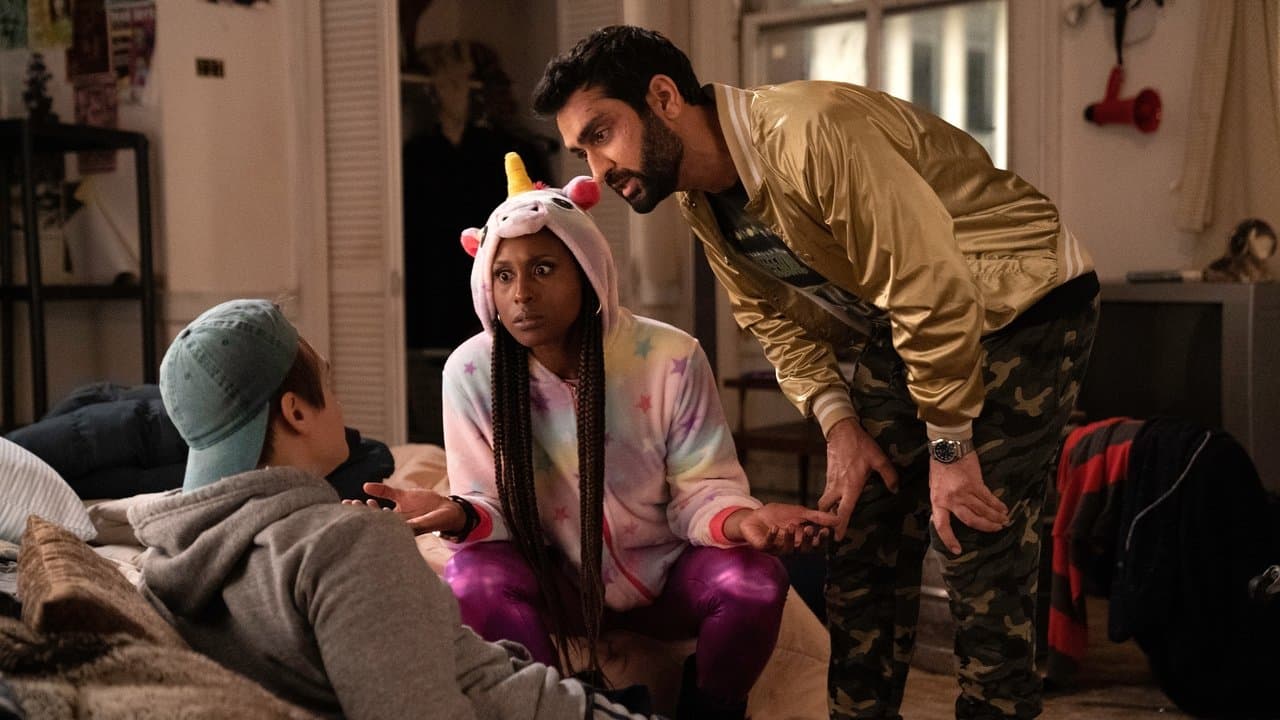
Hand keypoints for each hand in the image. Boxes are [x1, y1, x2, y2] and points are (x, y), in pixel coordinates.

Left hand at [356, 482, 465, 534]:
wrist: (447, 510)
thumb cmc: (438, 520)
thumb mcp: (425, 523)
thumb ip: (413, 525)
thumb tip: (402, 527)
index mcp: (400, 529)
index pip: (379, 528)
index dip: (367, 523)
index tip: (356, 519)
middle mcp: (396, 521)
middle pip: (375, 519)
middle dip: (361, 515)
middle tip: (348, 509)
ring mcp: (397, 510)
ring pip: (378, 508)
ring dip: (365, 506)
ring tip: (352, 503)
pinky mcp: (402, 498)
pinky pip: (388, 493)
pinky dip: (378, 490)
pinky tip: (367, 487)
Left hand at [724, 504, 837, 554]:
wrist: (754, 515)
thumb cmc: (777, 515)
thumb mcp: (799, 512)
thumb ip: (817, 517)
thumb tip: (838, 519)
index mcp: (801, 539)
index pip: (814, 543)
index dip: (820, 539)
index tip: (825, 531)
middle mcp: (791, 546)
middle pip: (803, 549)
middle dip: (807, 540)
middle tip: (808, 529)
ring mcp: (776, 548)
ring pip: (787, 549)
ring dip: (790, 538)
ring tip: (790, 526)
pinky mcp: (763, 546)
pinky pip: (769, 545)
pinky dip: (772, 537)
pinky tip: (774, 528)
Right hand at [816, 418, 898, 540]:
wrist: (841, 431)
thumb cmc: (861, 445)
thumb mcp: (879, 458)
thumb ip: (889, 475)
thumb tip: (895, 490)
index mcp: (851, 486)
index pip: (844, 510)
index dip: (840, 525)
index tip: (837, 537)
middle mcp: (838, 486)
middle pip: (827, 508)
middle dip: (826, 521)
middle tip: (829, 531)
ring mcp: (831, 481)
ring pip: (825, 501)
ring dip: (826, 511)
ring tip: (831, 519)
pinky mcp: (828, 475)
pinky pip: (827, 492)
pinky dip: (828, 500)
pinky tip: (835, 501)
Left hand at [928, 453, 1007, 553]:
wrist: (947, 446)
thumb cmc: (939, 466)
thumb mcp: (935, 487)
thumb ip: (944, 502)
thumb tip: (952, 515)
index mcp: (938, 501)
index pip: (942, 525)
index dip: (949, 539)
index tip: (957, 551)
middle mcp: (951, 499)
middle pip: (970, 520)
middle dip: (985, 527)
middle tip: (996, 529)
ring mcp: (964, 491)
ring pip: (982, 510)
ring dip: (994, 517)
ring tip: (1004, 521)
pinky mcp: (975, 483)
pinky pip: (988, 498)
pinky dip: (997, 505)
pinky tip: (1003, 509)